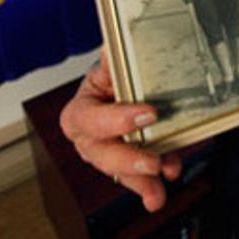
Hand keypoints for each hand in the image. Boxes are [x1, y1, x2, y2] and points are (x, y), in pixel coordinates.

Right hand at [59, 51, 181, 210]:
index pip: (91, 118)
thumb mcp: (107, 69)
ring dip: (141, 183)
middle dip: (129, 160)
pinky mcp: (126, 169)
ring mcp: (107, 157)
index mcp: (79, 112)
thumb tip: (111, 45)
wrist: (119, 95)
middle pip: (103, 155)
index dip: (116, 120)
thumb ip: (109, 62)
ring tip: (158, 190)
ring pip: (120, 174)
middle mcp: (89, 139)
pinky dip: (150, 187)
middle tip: (153, 161)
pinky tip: (159, 193)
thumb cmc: (109, 83)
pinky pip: (136, 182)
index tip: (148, 114)